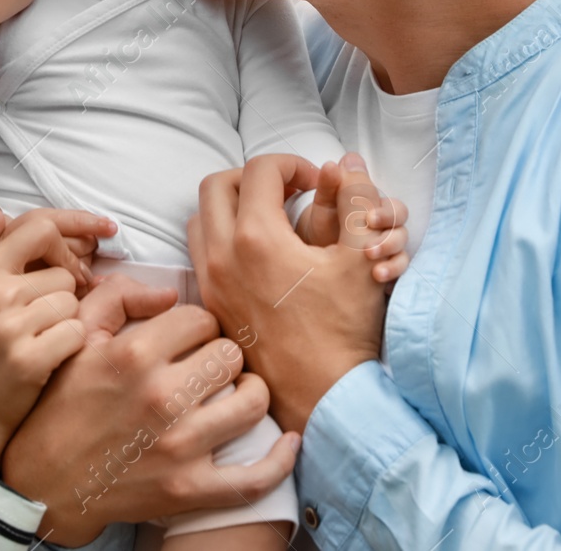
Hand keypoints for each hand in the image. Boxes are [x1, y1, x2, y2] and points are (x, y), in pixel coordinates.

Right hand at [0, 208, 116, 472]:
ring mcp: (8, 324)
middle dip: (69, 292)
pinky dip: (71, 347)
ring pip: (73, 302)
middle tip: (56, 313)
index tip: (104, 229)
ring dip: (67, 322)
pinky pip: (77, 332)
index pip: (37, 224)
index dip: (76, 222)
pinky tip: (48, 361)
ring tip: (39, 343)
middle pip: (64, 269)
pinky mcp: (27, 357)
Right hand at [2, 275, 299, 545]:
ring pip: (252, 402)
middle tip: (211, 367)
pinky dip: (280, 460)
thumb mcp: (76, 337)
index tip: (191, 340)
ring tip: (236, 395)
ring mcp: (178, 446)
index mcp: (134, 353)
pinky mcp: (188, 490)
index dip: (200, 326)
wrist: (41, 481)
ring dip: (250, 394)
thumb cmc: (60, 403)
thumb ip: (118, 295)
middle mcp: (160, 396)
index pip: (202, 318)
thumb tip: (170, 291)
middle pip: (231, 354)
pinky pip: (254, 477)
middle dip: (224, 356)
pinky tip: (288, 442)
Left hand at [189, 154, 386, 432]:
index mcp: (257, 238)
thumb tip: (345, 165)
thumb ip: (354, 201)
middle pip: (218, 185)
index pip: (261, 169)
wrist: (323, 395)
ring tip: (271, 217)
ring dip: (232, 205)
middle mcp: (222, 257)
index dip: (293, 164)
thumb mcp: (361, 257)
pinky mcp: (211, 305)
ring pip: (201, 218)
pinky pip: (200, 253)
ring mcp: (211, 283)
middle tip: (289, 191)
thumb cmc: (345, 330)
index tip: (317, 182)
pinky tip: (259, 253)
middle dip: (255, 177)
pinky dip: (222, 236)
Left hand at [297, 154, 410, 284]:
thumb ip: (333, 184)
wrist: (312, 262)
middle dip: (389, 238)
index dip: (384, 213)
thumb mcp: (324, 208)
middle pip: (402, 229)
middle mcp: (385, 228)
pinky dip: (391, 276)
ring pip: (403, 251)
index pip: (393, 208)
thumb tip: (344, 159)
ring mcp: (388, 251)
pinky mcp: (386, 271)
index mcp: (374, 209)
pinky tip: (379, 280)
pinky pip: (398, 274)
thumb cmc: (322, 231)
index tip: (369, 220)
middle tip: (369, 249)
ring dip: (390, 258)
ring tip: (375, 271)